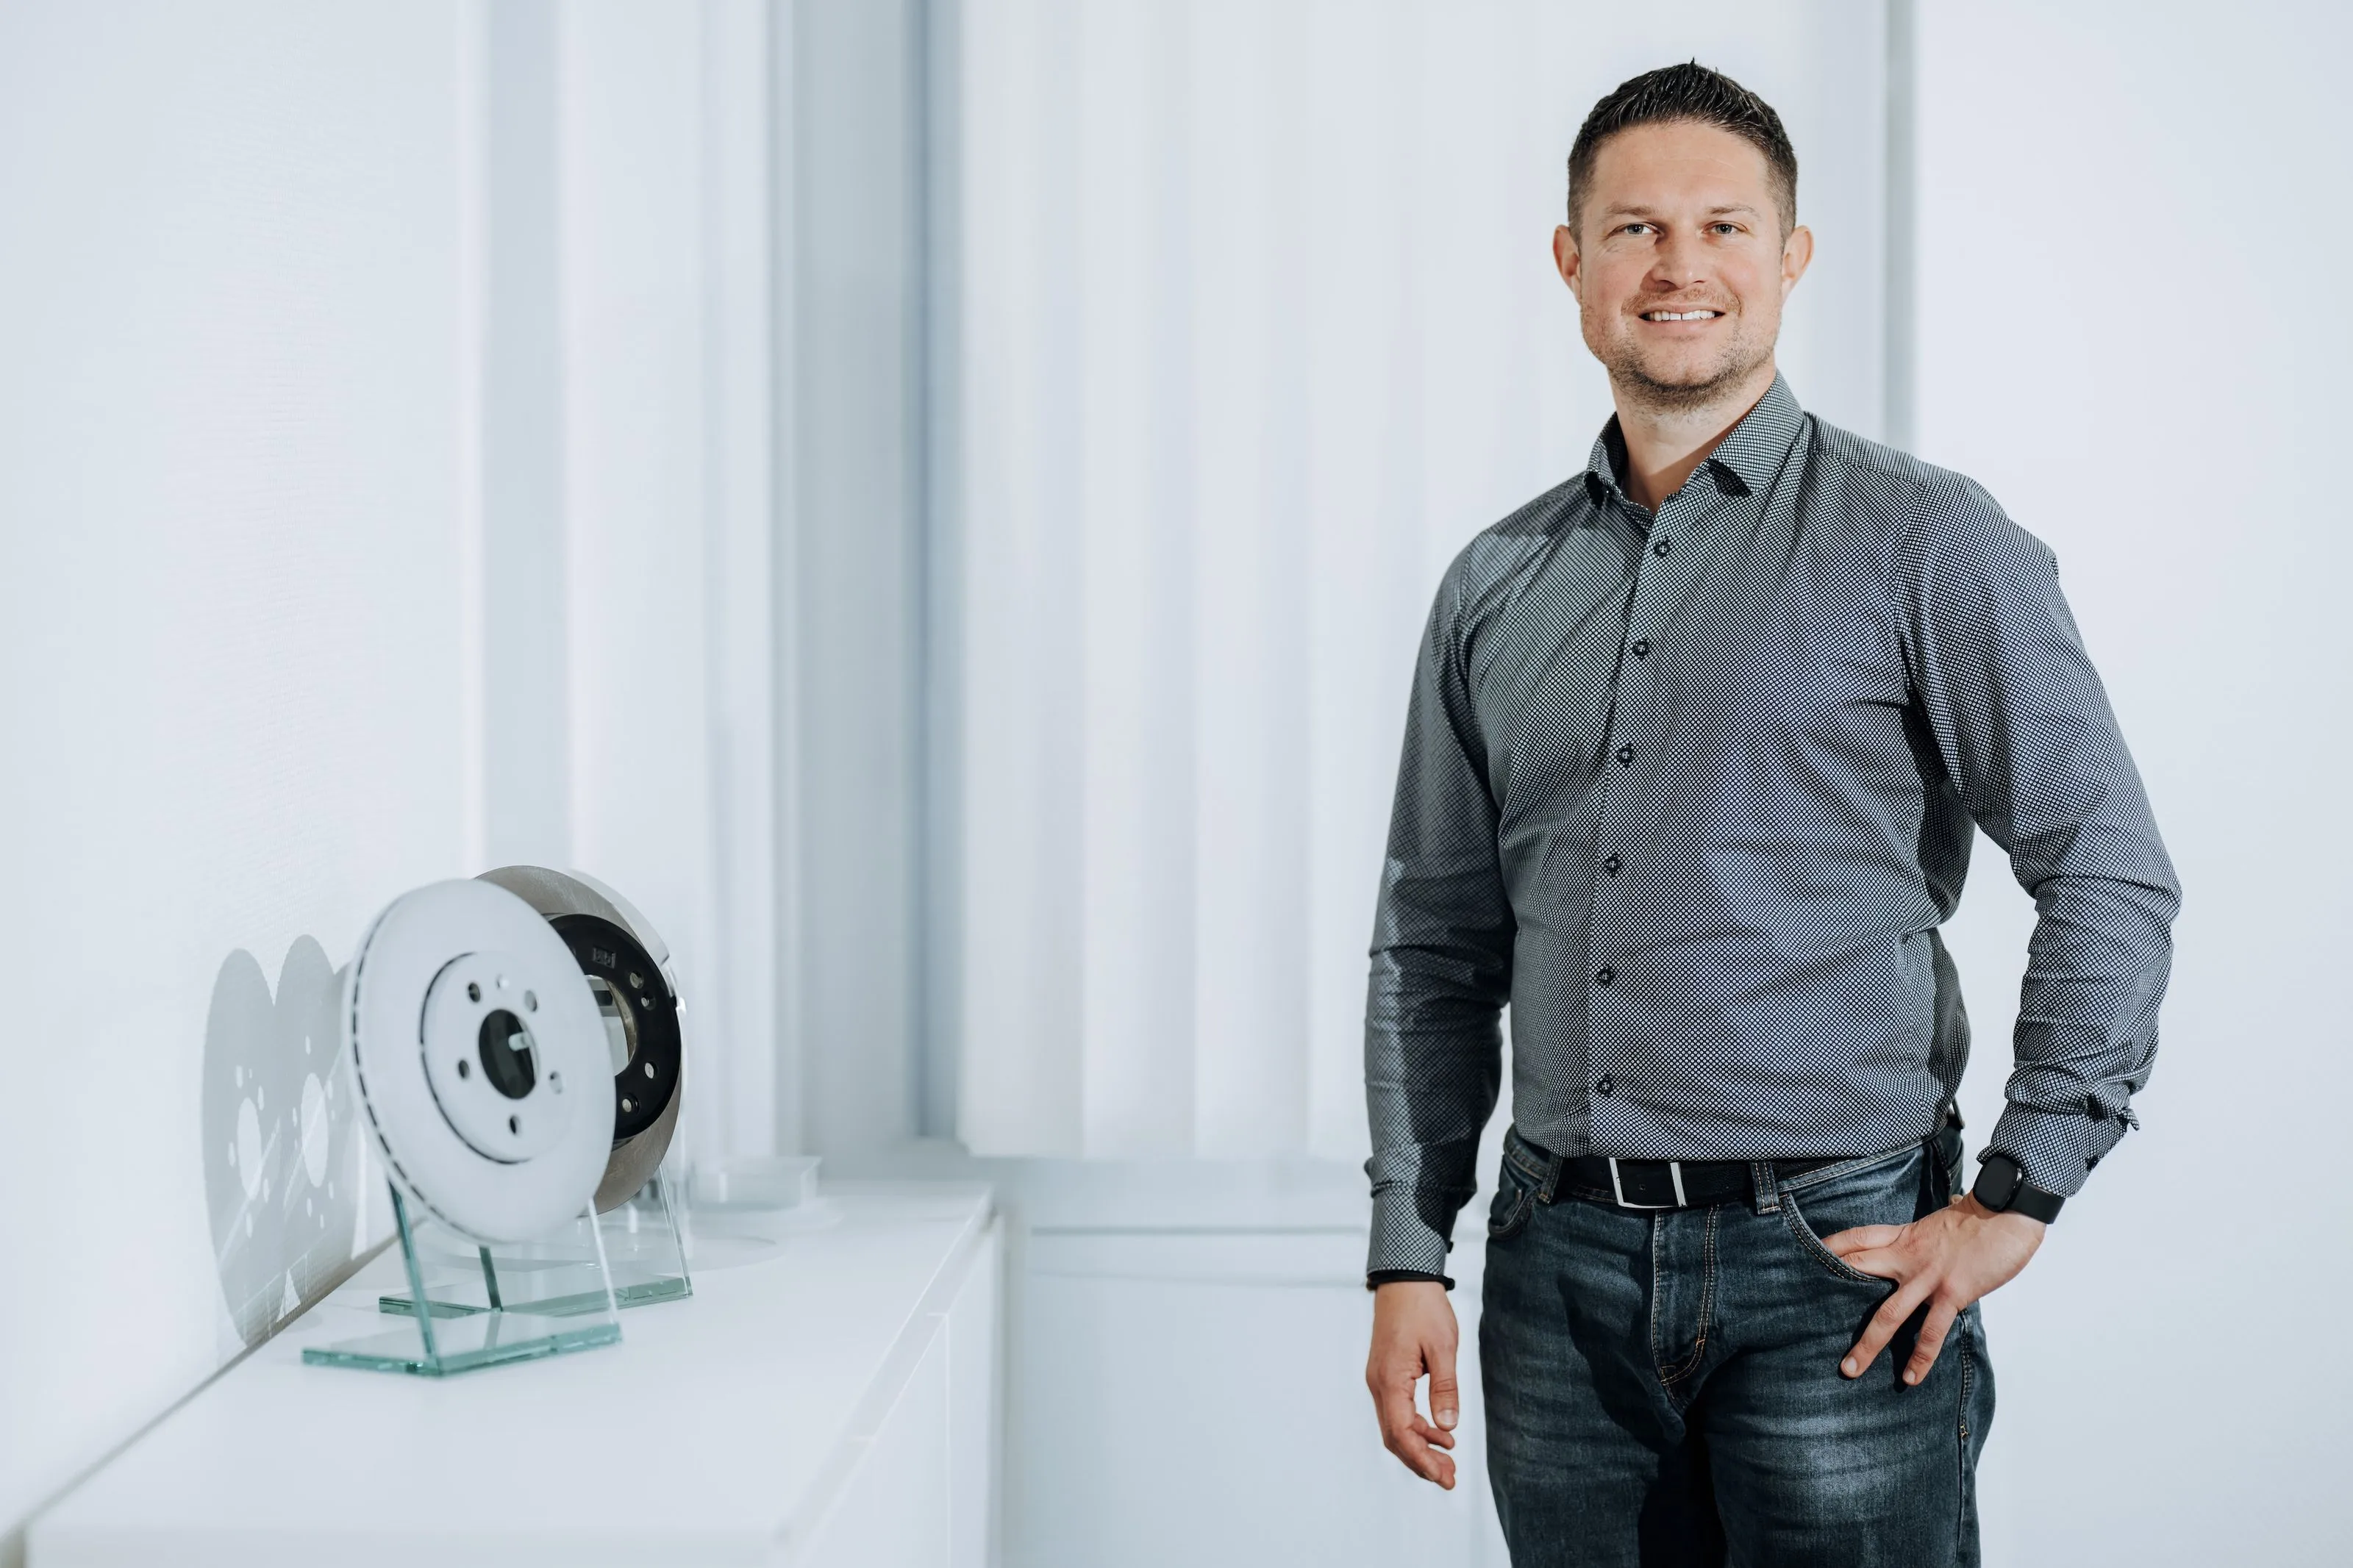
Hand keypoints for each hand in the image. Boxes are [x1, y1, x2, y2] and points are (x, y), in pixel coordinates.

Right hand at [1366, 1280, 1459, 1487]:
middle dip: (1421, 1461)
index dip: (1422, 1460)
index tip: (1444, 1476)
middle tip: (1449, 1477)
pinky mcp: (1386, 1374)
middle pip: (1395, 1437)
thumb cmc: (1422, 1307)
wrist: (1404, 1279)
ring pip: (1395, 1426)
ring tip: (1448, 1460)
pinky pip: (1397, 1411)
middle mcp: (1379, 1384)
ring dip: (1420, 1447)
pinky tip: (1439, 1431)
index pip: (1402, 1433)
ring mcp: (1380, 1380)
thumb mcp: (1443, 1347)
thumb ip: (1445, 1388)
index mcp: (1390, 1380)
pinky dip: (1417, 1427)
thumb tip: (1447, 1425)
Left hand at [1822, 1194, 2044, 1384]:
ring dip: (1868, 1344)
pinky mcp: (1952, 1293)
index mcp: (1905, 1236)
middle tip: (1805, 1319)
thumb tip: (1944, 1218)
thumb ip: (1933, 1232)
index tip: (1810, 1255)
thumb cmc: (1983, 1216)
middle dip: (1831, 1294)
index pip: (1858, 1238)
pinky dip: (1920, 1357)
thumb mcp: (1946, 1219)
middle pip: (1858, 1272)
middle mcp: (1908, 1256)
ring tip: (1850, 1370)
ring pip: (1888, 1314)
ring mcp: (1928, 1276)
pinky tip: (1910, 1378)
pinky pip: (1931, 1331)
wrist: (2008, 1211)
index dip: (1833, 1246)